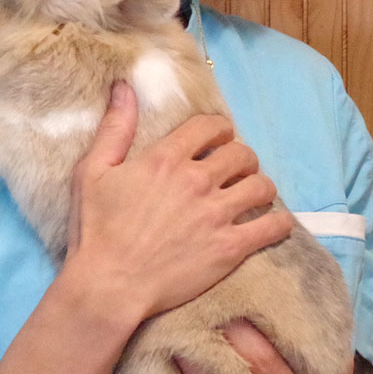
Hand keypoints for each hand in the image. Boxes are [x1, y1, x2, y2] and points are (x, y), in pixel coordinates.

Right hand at [63, 83, 293, 323]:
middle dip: (242, 157)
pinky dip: (279, 222)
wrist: (109, 285)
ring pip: (261, 186)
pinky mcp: (230, 248)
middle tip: (236, 168)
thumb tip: (124, 87)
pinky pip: (271, 227)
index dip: (220, 128)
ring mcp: (216, 214)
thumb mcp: (93, 171)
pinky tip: (275, 223)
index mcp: (166, 159)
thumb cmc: (96, 229)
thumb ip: (115, 128)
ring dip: (260, 186)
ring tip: (253, 193)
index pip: (209, 127)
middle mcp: (197, 180)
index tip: (221, 137)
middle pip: (241, 154)